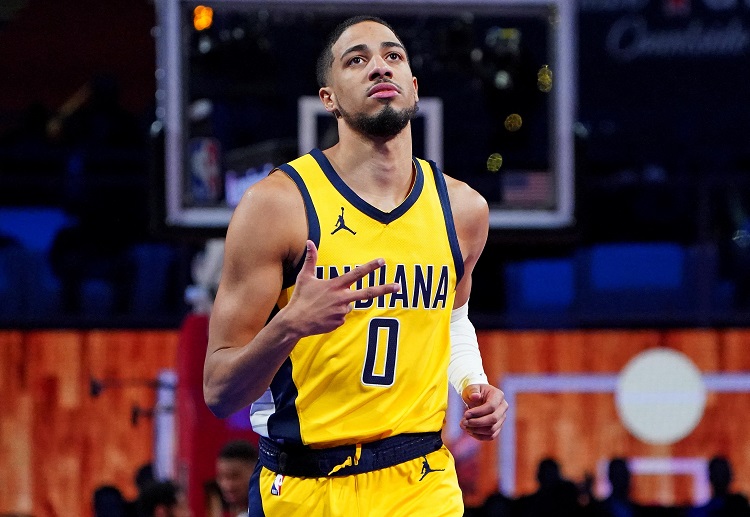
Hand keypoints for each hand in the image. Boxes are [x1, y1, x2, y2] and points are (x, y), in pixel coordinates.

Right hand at [285, 240, 400, 336]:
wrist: (295, 322)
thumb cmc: (300, 298)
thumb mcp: (305, 277)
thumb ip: (311, 259)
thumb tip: (310, 242)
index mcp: (335, 285)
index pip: (356, 274)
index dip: (370, 266)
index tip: (382, 261)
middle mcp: (342, 298)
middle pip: (368, 293)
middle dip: (385, 289)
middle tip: (398, 286)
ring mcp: (342, 312)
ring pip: (349, 305)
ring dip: (341, 303)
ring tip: (323, 306)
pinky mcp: (340, 322)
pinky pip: (342, 316)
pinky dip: (335, 314)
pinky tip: (323, 315)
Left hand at [460, 383, 507, 440]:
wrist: (477, 398)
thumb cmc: (474, 392)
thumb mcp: (471, 388)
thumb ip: (473, 390)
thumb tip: (475, 396)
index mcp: (498, 395)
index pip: (491, 406)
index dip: (478, 412)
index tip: (465, 414)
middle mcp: (503, 407)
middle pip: (493, 419)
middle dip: (477, 422)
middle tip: (464, 422)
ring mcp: (502, 418)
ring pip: (492, 430)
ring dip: (476, 430)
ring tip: (464, 426)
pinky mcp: (498, 427)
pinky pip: (491, 436)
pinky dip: (479, 436)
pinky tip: (469, 431)